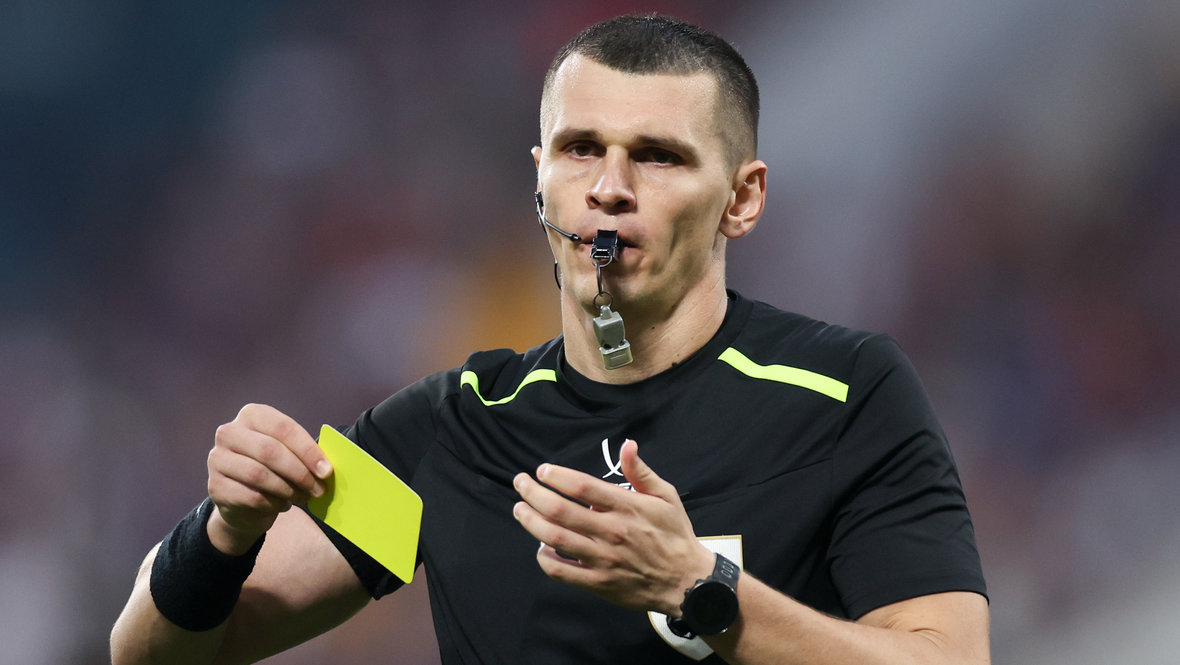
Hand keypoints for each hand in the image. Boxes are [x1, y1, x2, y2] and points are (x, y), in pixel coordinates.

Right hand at [205, 404, 332, 553]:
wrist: (243, 500)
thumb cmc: (273, 469)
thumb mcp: (288, 454)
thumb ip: (304, 454)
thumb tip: (327, 467)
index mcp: (251, 415)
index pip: (283, 428)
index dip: (308, 450)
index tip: (327, 470)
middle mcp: (229, 432)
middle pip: (270, 451)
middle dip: (300, 472)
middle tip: (318, 489)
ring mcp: (217, 459)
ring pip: (259, 475)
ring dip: (288, 490)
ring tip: (303, 497)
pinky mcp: (215, 486)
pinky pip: (251, 496)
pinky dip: (273, 504)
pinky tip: (282, 505)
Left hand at [512, 439, 713, 614]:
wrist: (687, 581)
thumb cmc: (675, 535)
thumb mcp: (666, 497)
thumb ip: (642, 472)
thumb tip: (627, 445)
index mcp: (627, 507)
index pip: (583, 487)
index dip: (557, 476)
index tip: (542, 470)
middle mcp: (610, 531)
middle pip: (560, 510)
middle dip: (533, 494)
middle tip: (520, 483)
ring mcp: (602, 559)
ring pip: (556, 539)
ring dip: (532, 522)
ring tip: (520, 509)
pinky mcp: (598, 582)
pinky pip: (562, 572)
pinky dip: (545, 559)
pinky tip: (540, 548)